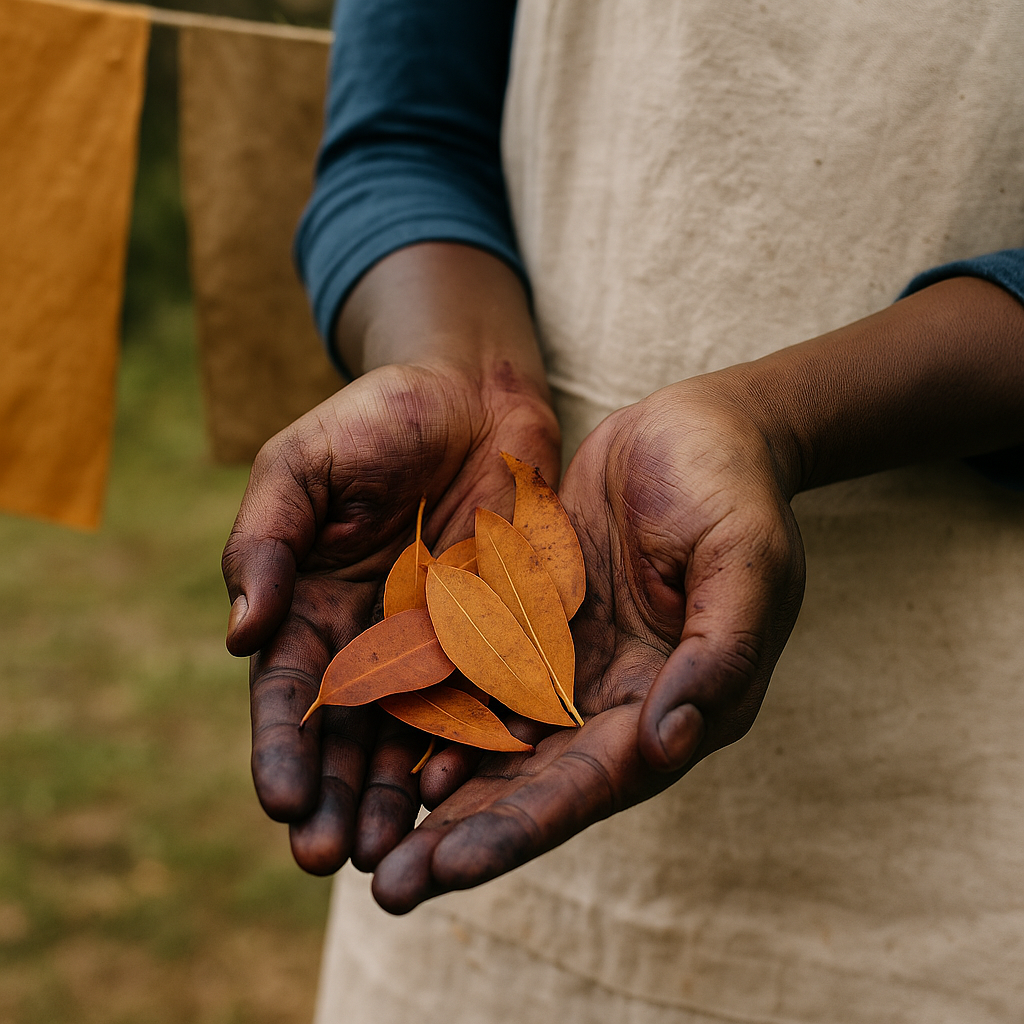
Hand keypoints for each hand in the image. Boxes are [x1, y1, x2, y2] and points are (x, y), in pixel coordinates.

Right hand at [221, 245, 559, 875]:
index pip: (288, 691)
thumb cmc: (379, 417)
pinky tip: (471, 791)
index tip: (282, 801)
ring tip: (396, 854)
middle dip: (337, 797)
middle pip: (348, 734)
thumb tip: (239, 634)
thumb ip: (267, 540)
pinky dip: (479, 747)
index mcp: (312, 604)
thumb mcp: (304, 463)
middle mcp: (372, 638)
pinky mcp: (500, 634)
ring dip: (400, 798)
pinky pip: (490, 699)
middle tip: (330, 859)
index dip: (282, 747)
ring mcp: (439, 643)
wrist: (477, 394)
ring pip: (415, 737)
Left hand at [374, 380, 805, 911]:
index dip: (520, 828)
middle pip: (530, 783)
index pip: (591, 784)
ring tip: (367, 838)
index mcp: (672, 704)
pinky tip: (375, 739)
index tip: (449, 868)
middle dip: (461, 836)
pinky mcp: (530, 621)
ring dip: (433, 790)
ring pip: (491, 739)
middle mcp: (612, 701)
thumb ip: (719, 653)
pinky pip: (472, 672)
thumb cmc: (732, 490)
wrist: (694, 428)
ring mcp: (566, 663)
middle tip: (388, 888)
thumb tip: (670, 743)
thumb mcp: (745, 562)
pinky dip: (429, 708)